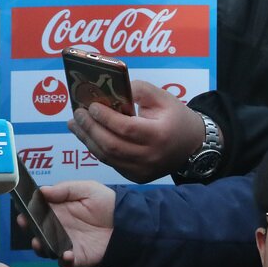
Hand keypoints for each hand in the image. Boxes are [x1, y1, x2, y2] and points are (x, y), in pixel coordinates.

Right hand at [21, 181, 114, 266]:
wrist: (128, 222)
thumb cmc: (107, 203)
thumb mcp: (87, 189)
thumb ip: (64, 189)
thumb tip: (42, 191)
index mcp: (58, 210)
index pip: (37, 211)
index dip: (28, 210)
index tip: (22, 208)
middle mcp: (59, 227)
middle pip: (37, 229)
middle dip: (28, 227)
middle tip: (24, 222)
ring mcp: (66, 243)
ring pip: (46, 247)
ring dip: (40, 246)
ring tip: (38, 241)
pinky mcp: (78, 257)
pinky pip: (65, 262)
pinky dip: (63, 260)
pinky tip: (66, 254)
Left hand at [68, 81, 202, 183]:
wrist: (192, 145)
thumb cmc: (175, 117)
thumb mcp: (162, 97)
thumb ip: (137, 90)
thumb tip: (109, 89)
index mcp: (159, 135)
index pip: (126, 128)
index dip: (106, 118)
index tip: (91, 106)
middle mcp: (150, 157)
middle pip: (112, 145)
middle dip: (91, 128)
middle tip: (77, 114)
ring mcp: (143, 171)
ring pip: (108, 157)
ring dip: (88, 140)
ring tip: (75, 124)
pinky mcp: (137, 177)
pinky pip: (112, 163)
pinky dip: (97, 149)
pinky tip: (87, 136)